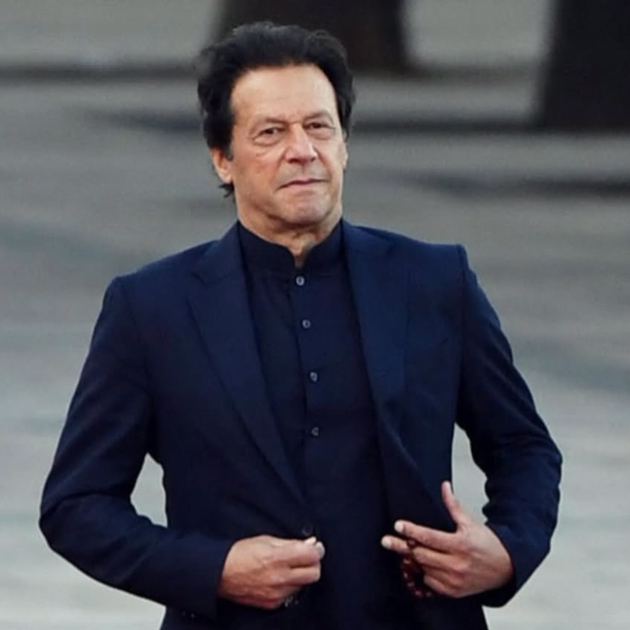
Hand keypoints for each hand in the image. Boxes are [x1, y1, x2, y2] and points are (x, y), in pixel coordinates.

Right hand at [218, 535, 324, 609]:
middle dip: (313, 563)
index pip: (312, 556)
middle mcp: (280, 577)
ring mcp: (277, 593)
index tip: (316, 547)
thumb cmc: (240, 553)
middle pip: (314, 573)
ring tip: (290, 567)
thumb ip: (290, 543)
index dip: (317, 549)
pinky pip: (291, 595)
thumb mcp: (266, 539)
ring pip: (304, 585)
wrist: (220, 573)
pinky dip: (290, 586)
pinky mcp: (272, 604)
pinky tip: (281, 578)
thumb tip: (310, 544)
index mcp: (278, 557)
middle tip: (307, 557)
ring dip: (302, 575)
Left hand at [381, 481, 512, 598]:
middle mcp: (457, 564)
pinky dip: (424, 573)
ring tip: (403, 549)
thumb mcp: (469, 522)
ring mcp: (455, 580)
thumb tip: (444, 486)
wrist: (505, 567)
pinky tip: (421, 564)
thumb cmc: (487, 543)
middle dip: (401, 547)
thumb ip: (453, 505)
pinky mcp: (454, 592)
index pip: (429, 537)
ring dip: (413, 559)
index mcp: (460, 544)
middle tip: (386, 540)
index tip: (398, 525)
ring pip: (423, 569)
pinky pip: (430, 583)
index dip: (411, 531)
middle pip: (421, 555)